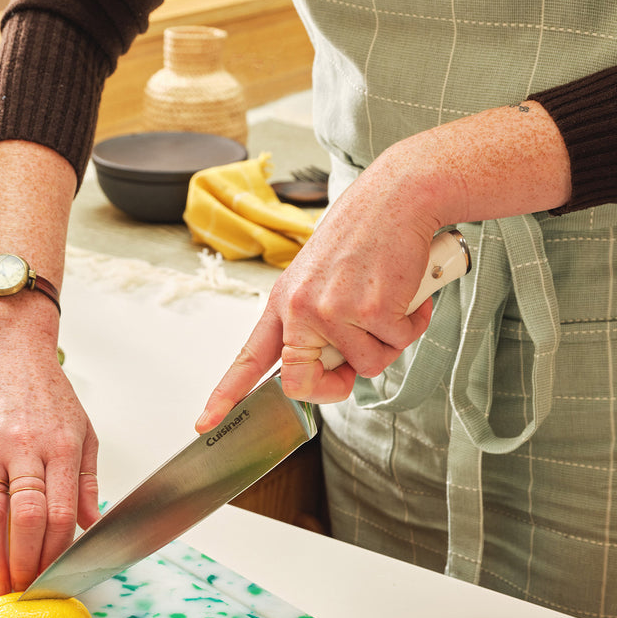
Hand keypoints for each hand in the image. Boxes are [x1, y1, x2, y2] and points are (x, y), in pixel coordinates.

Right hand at [0, 293, 98, 596]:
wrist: (7, 348)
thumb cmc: (49, 391)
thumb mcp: (83, 428)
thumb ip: (87, 479)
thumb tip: (91, 524)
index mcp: (63, 447)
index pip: (60, 511)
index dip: (55, 552)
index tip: (56, 579)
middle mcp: (26, 449)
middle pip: (25, 518)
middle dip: (24, 563)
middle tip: (24, 594)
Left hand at [195, 101, 571, 431]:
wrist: (398, 195)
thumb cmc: (365, 235)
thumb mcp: (321, 276)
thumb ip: (317, 319)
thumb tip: (333, 363)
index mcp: (284, 302)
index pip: (249, 357)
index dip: (225, 395)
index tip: (204, 422)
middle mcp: (301, 309)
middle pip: (302, 383)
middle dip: (335, 388)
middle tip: (355, 369)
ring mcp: (334, 311)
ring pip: (366, 367)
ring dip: (388, 341)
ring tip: (389, 300)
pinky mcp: (371, 311)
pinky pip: (397, 345)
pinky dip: (412, 324)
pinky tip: (407, 291)